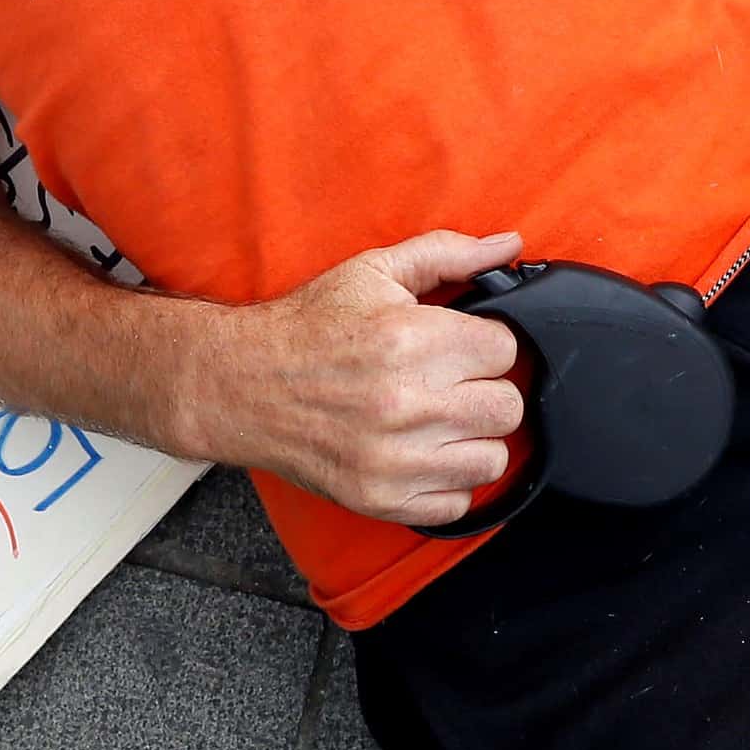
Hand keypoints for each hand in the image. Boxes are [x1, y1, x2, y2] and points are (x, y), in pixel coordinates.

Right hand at [187, 228, 525, 526]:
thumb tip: (509, 245)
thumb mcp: (374, 271)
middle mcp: (407, 403)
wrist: (241, 384)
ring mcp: (394, 460)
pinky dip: (448, 482)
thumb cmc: (308, 326)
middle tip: (454, 382)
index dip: (487, 343)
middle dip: (487, 389)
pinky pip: (456, 504)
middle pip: (506, 407)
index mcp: (411, 340)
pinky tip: (424, 453)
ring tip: (442, 419)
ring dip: (474, 438)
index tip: (464, 346)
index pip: (506, 350)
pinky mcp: (380, 499)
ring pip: (492, 459)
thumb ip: (448, 254)